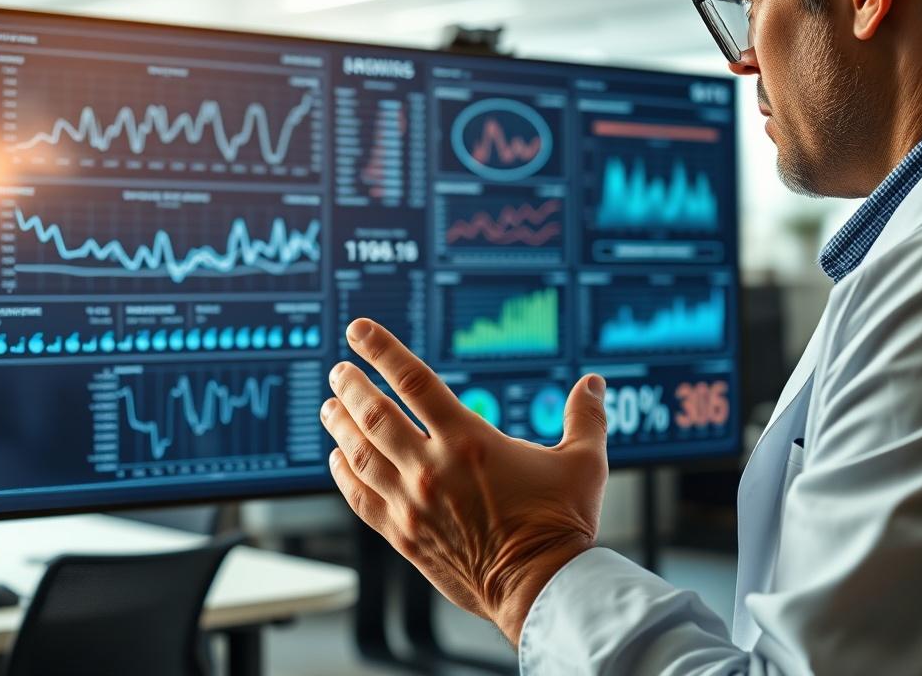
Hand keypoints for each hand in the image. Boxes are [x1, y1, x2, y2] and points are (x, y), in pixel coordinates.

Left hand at [322, 318, 608, 645]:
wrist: (542, 589)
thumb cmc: (562, 525)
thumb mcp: (583, 463)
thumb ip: (584, 417)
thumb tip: (592, 383)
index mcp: (469, 441)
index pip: (413, 381)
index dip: (382, 350)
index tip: (359, 331)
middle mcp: (431, 468)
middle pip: (374, 414)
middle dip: (352, 386)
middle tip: (339, 370)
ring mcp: (412, 504)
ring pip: (360, 454)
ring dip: (340, 426)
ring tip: (328, 406)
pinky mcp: (404, 536)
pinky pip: (361, 499)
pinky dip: (343, 475)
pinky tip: (335, 459)